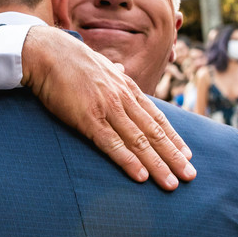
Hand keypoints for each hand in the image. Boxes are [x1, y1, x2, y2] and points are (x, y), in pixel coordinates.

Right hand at [22, 26, 194, 190]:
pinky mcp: (88, 119)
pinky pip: (112, 144)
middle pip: (154, 133)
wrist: (47, 53)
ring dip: (157, 165)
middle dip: (174, 156)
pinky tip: (141, 176)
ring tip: (171, 183)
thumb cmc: (70, 60)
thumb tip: (121, 72)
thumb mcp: (100, 65)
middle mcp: (123, 99)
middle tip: (189, 176)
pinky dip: (128, 161)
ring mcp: (108, 109)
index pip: (157, 118)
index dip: (174, 138)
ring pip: (138, 142)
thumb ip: (113, 74)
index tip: (187, 154)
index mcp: (127, 88)